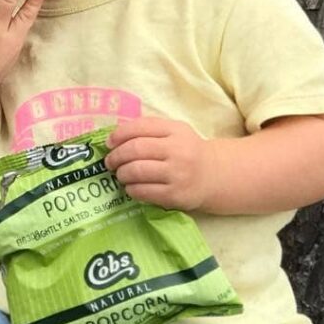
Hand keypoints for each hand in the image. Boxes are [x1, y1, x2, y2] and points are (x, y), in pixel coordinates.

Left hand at [104, 117, 219, 209]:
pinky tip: (131, 187)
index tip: (108, 143)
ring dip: (122, 173)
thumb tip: (114, 134)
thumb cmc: (186, 151)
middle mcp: (178, 150)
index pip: (139, 127)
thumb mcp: (173, 132)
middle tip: (110, 162)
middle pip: (135, 149)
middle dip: (116, 156)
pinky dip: (131, 189)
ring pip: (137, 171)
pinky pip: (144, 191)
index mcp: (175, 130)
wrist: (215, 175)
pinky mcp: (176, 195)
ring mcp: (178, 174)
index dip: (118, 134)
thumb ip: (148, 128)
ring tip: (120, 175)